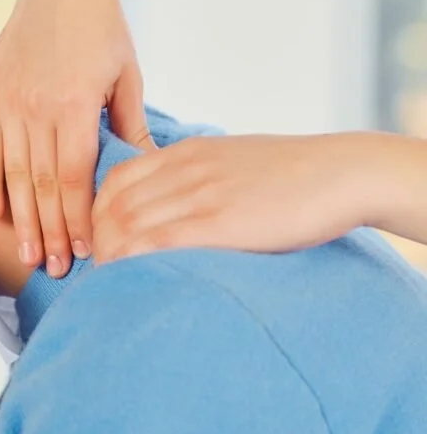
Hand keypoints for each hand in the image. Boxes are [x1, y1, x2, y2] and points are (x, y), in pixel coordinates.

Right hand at [0, 0, 152, 278]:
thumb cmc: (102, 27)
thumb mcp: (127, 76)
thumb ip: (129, 126)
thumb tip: (145, 171)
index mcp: (73, 105)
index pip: (74, 177)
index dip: (79, 218)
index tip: (85, 251)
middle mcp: (35, 108)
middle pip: (43, 184)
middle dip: (49, 231)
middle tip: (52, 270)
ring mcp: (8, 102)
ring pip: (14, 173)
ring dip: (21, 218)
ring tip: (25, 254)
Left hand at [91, 134, 371, 262]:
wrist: (341, 172)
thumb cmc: (291, 173)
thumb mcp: (230, 160)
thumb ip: (196, 174)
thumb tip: (171, 204)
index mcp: (185, 152)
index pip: (115, 179)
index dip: (95, 212)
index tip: (95, 239)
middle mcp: (184, 169)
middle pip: (113, 205)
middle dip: (95, 239)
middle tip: (92, 268)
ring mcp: (200, 194)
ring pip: (127, 224)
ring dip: (107, 256)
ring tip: (103, 281)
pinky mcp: (219, 222)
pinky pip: (158, 240)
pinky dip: (131, 261)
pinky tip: (124, 279)